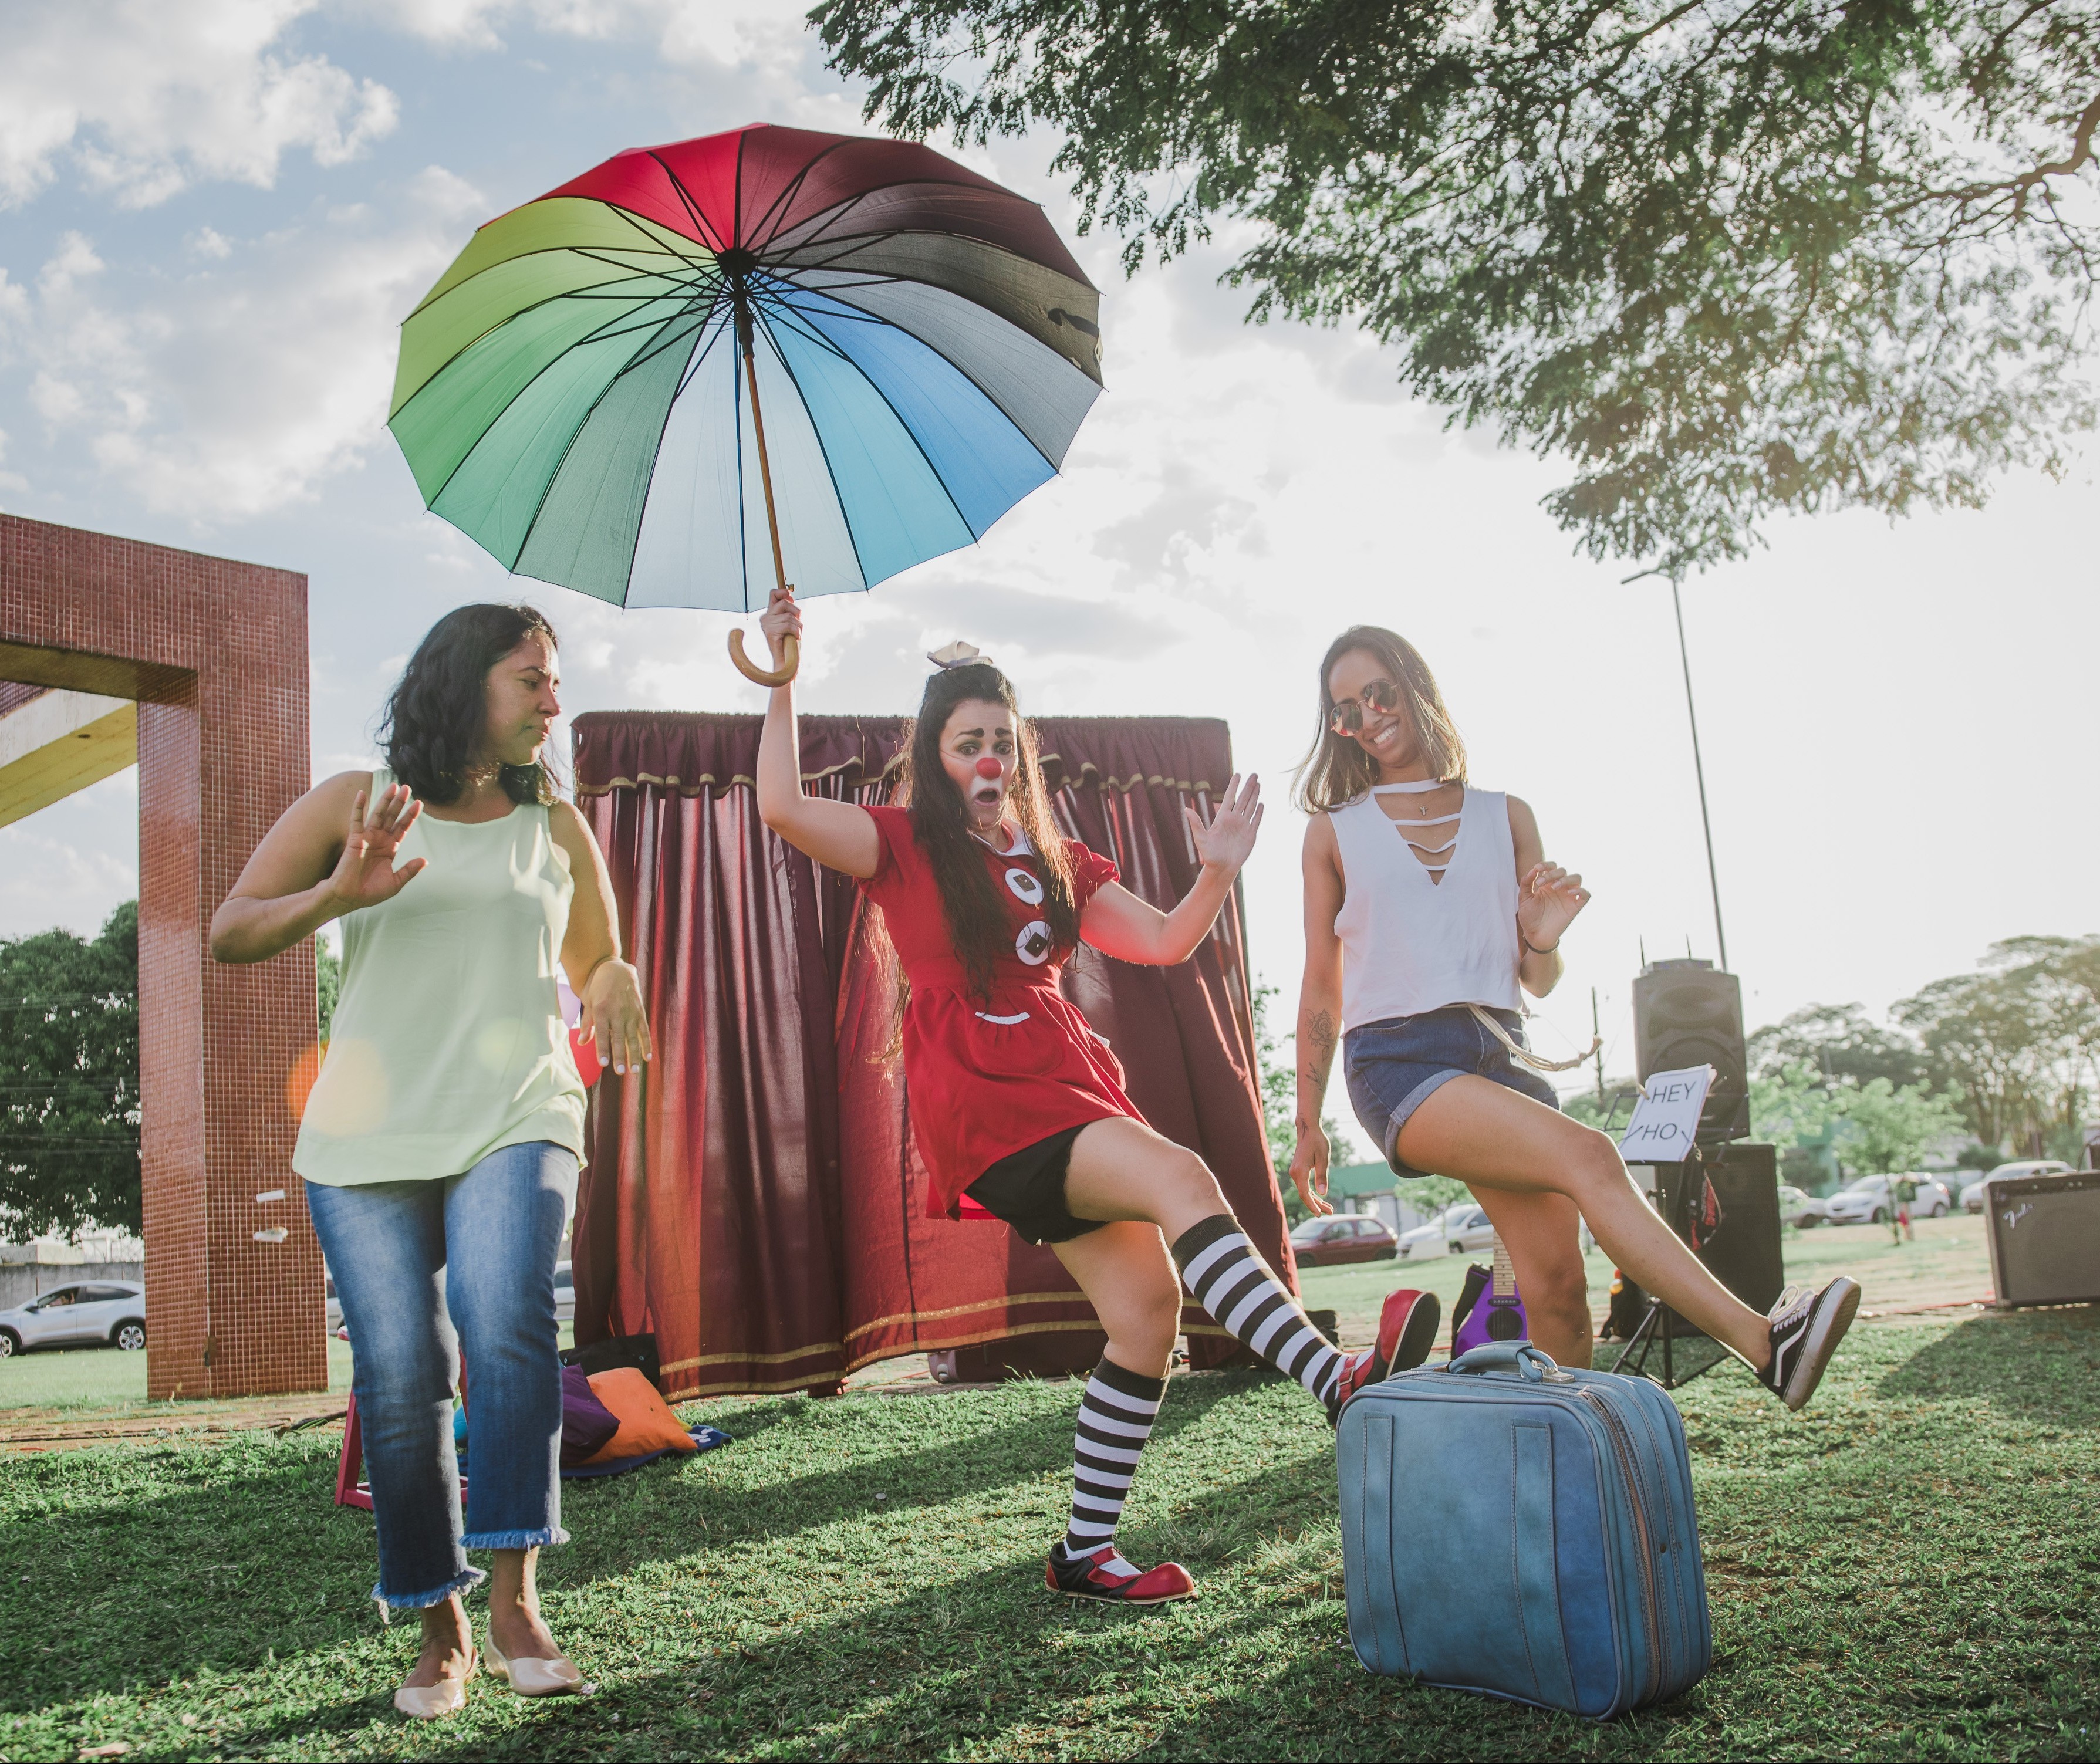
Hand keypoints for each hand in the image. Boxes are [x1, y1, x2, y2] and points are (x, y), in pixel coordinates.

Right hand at [323, 785, 424, 914]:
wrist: (349, 898)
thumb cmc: (370, 892)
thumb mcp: (395, 882)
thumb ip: (409, 871)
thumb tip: (425, 860)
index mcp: (390, 848)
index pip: (402, 828)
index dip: (410, 816)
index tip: (420, 803)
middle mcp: (379, 840)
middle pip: (392, 817)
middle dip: (400, 803)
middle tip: (407, 787)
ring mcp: (367, 838)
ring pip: (378, 815)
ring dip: (385, 800)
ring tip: (393, 786)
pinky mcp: (354, 839)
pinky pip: (356, 820)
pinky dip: (358, 807)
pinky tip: (361, 793)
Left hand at [578, 959, 653, 1076]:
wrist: (616, 969)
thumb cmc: (598, 987)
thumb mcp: (588, 1003)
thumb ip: (586, 1024)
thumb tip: (581, 1043)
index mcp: (601, 1011)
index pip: (601, 1034)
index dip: (603, 1049)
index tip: (604, 1064)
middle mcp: (617, 1013)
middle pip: (618, 1038)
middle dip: (619, 1056)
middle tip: (619, 1072)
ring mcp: (630, 1013)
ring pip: (633, 1037)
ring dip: (634, 1055)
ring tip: (635, 1070)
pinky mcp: (639, 1012)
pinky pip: (644, 1030)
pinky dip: (646, 1043)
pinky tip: (647, 1057)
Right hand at [759, 584, 800, 665]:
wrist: (786, 662)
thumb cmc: (791, 643)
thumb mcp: (792, 622)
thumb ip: (790, 610)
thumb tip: (789, 595)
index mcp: (770, 614)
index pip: (773, 594)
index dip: (783, 592)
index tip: (790, 596)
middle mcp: (766, 618)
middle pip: (784, 603)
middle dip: (796, 612)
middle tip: (798, 625)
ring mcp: (766, 625)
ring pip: (788, 616)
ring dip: (798, 626)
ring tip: (796, 635)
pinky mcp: (770, 632)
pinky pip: (788, 625)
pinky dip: (796, 632)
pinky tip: (795, 638)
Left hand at [1185, 773, 1262, 873]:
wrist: (1222, 868)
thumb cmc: (1209, 855)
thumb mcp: (1200, 838)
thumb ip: (1195, 823)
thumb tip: (1186, 809)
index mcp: (1223, 818)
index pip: (1230, 797)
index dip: (1234, 786)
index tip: (1237, 774)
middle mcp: (1234, 820)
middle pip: (1243, 799)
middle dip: (1248, 786)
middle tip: (1254, 774)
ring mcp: (1243, 826)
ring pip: (1250, 807)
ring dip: (1255, 795)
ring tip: (1259, 784)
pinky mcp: (1250, 835)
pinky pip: (1256, 820)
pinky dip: (1259, 812)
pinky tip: (1262, 803)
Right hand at [1288, 1118, 1334, 1217]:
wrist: (1308, 1130)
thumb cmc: (1317, 1141)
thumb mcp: (1323, 1158)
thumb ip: (1322, 1176)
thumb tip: (1322, 1193)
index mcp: (1300, 1171)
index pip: (1304, 1194)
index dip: (1312, 1205)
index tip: (1320, 1214)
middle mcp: (1295, 1173)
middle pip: (1305, 1195)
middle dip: (1317, 1205)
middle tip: (1331, 1212)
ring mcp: (1295, 1172)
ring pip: (1305, 1191)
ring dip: (1316, 1200)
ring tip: (1329, 1208)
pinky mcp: (1298, 1171)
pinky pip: (1304, 1186)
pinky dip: (1312, 1193)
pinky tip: (1321, 1199)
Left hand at [1517, 863, 1588, 951]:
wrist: (1535, 935)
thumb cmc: (1530, 917)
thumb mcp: (1524, 899)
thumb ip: (1526, 883)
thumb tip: (1532, 870)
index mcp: (1547, 884)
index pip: (1551, 867)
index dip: (1546, 864)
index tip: (1537, 868)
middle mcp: (1559, 888)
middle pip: (1563, 870)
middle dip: (1552, 873)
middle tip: (1541, 883)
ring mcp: (1568, 896)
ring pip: (1577, 878)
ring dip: (1566, 879)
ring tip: (1554, 887)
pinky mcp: (1575, 906)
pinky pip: (1585, 894)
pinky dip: (1580, 890)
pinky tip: (1570, 892)